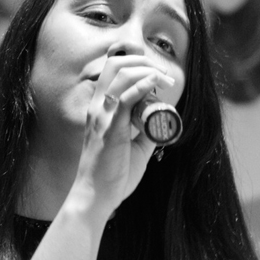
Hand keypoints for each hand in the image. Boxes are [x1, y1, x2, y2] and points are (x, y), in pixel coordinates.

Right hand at [76, 54, 176, 210]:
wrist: (95, 197)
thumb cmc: (110, 177)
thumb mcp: (134, 149)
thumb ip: (145, 132)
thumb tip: (161, 122)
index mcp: (100, 110)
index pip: (112, 71)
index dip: (136, 65)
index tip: (158, 77)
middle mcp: (97, 107)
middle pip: (115, 64)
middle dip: (142, 62)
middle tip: (164, 76)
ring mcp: (102, 115)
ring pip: (121, 75)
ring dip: (147, 71)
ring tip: (164, 80)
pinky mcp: (109, 127)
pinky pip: (125, 97)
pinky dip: (142, 85)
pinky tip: (155, 84)